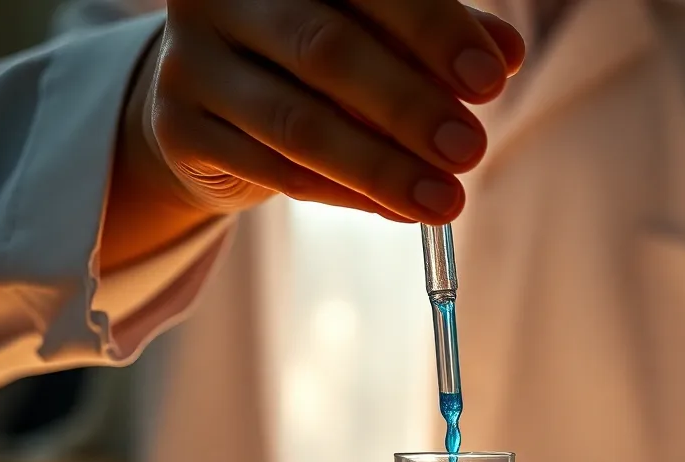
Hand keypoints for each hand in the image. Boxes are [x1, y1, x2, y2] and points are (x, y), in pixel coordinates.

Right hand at [143, 0, 523, 221]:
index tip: (490, 78)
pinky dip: (346, 196)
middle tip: (471, 149)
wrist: (208, 96)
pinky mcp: (180, 130)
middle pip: (325, 49)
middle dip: (408, 106)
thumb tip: (505, 55)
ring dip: (381, 169)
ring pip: (298, 124)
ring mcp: (191, 63)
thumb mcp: (369, 32)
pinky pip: (278, 173)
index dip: (429, 27)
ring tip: (446, 200)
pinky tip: (399, 210)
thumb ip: (430, 38)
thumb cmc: (304, 53)